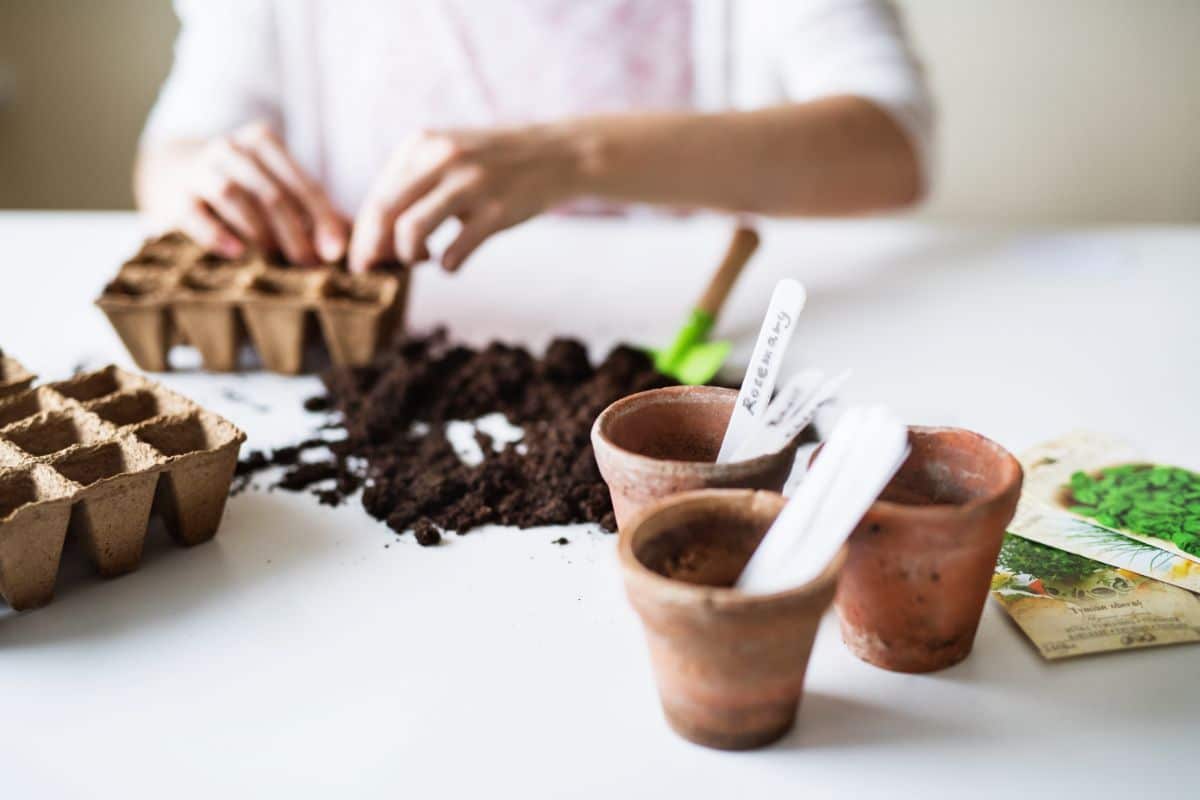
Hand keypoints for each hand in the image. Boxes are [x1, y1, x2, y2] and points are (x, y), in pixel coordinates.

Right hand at [176, 121, 347, 263]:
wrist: (176, 174)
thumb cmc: (246, 190)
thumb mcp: (278, 187)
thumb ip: (312, 211)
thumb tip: (347, 246)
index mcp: (263, 142)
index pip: (302, 182)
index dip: (322, 219)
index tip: (334, 253)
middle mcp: (231, 148)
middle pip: (271, 192)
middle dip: (295, 232)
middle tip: (308, 265)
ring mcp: (200, 169)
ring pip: (233, 195)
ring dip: (259, 232)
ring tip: (275, 261)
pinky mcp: (175, 195)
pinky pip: (194, 213)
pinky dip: (215, 233)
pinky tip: (236, 252)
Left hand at [349, 125, 581, 272]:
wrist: (556, 154)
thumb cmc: (494, 162)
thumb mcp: (448, 152)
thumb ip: (413, 180)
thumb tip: (376, 231)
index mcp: (422, 144)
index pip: (377, 194)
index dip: (363, 234)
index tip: (364, 258)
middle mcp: (441, 158)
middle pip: (383, 212)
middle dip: (372, 250)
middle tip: (375, 270)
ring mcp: (471, 183)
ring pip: (410, 231)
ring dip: (409, 256)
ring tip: (423, 259)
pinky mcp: (497, 210)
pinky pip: (455, 251)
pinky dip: (448, 266)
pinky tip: (453, 263)